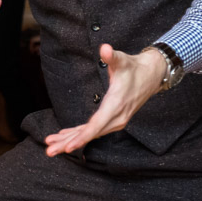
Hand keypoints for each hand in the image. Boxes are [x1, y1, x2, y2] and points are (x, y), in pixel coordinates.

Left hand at [43, 44, 164, 156]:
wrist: (151, 76)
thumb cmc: (133, 68)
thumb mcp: (122, 60)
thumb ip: (112, 56)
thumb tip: (105, 48)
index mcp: (115, 105)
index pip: (97, 125)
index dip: (82, 137)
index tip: (68, 147)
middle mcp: (116, 117)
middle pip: (90, 134)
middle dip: (69, 143)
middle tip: (50, 152)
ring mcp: (115, 121)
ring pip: (90, 134)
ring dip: (70, 141)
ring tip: (51, 148)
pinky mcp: (112, 119)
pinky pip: (93, 130)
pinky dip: (78, 134)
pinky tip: (64, 137)